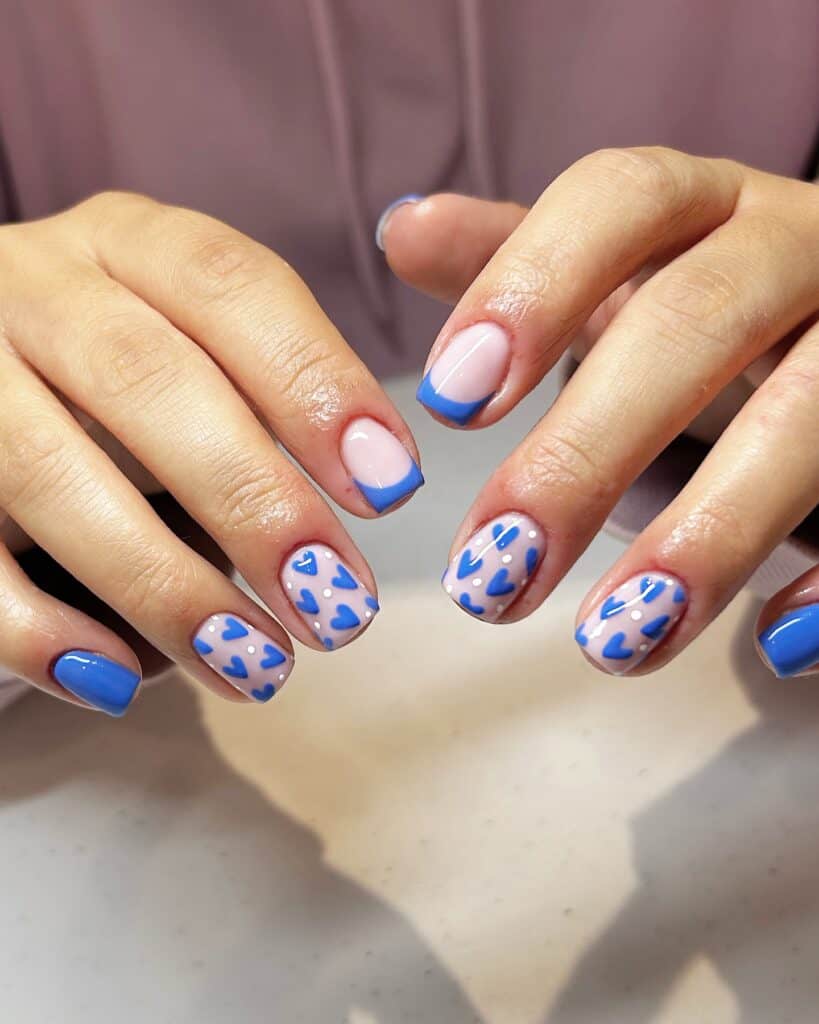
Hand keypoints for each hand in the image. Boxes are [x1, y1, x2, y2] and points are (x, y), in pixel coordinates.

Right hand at [0, 192, 423, 713]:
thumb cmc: (126, 377)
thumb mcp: (197, 343)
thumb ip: (276, 388)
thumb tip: (380, 480)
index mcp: (131, 243)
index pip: (233, 286)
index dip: (317, 383)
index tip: (391, 486)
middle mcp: (33, 286)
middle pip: (145, 379)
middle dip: (254, 502)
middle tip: (336, 604)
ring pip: (47, 471)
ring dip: (164, 584)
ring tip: (256, 666)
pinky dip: (36, 627)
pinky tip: (120, 680)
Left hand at [381, 148, 818, 677]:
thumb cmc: (715, 312)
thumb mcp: (626, 276)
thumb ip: (519, 260)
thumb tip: (402, 231)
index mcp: (709, 204)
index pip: (620, 197)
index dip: (530, 287)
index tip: (447, 401)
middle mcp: (800, 246)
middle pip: (697, 322)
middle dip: (586, 453)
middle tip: (494, 571)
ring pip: (810, 417)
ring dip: (708, 538)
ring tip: (610, 640)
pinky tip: (769, 650)